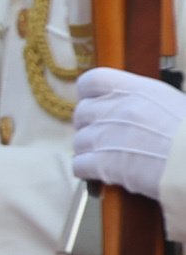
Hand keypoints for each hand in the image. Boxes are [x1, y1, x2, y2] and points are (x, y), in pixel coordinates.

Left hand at [72, 67, 185, 199]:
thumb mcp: (176, 104)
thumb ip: (149, 103)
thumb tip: (139, 111)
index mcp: (137, 90)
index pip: (93, 81)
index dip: (90, 94)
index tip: (96, 104)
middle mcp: (116, 109)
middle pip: (82, 113)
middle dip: (90, 125)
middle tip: (105, 136)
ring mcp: (106, 136)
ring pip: (79, 141)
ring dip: (90, 150)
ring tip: (108, 158)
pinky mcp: (103, 164)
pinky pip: (79, 165)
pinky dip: (87, 171)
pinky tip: (102, 174)